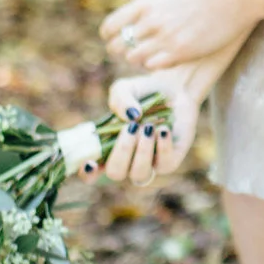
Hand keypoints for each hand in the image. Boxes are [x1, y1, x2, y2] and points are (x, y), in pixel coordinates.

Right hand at [100, 60, 221, 184]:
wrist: (176, 89)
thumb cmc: (144, 92)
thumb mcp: (126, 89)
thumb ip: (120, 99)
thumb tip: (130, 117)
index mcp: (107, 147)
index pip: (91, 172)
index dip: (88, 173)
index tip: (90, 162)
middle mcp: (126, 160)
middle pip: (115, 173)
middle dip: (121, 152)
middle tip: (131, 128)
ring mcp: (148, 163)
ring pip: (139, 174)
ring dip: (142, 151)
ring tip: (148, 127)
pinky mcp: (170, 161)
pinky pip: (164, 165)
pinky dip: (162, 146)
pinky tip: (163, 128)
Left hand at [101, 0, 256, 69]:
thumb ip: (147, 3)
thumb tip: (131, 16)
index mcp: (145, 3)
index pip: (111, 27)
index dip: (110, 36)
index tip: (117, 38)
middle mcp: (152, 20)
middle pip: (118, 46)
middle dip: (122, 50)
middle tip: (133, 50)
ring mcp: (166, 37)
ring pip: (134, 59)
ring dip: (139, 59)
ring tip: (151, 54)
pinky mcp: (182, 52)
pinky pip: (154, 66)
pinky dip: (155, 64)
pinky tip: (166, 58)